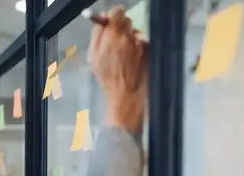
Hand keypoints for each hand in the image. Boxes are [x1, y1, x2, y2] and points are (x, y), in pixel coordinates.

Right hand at [88, 6, 147, 133]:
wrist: (127, 94)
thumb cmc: (108, 78)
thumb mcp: (93, 57)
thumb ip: (97, 35)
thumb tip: (102, 22)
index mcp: (112, 35)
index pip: (117, 12)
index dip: (114, 16)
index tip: (111, 22)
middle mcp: (129, 36)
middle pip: (127, 20)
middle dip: (121, 28)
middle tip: (116, 40)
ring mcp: (141, 42)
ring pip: (135, 32)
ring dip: (130, 39)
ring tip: (125, 56)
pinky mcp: (150, 50)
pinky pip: (143, 42)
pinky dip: (139, 48)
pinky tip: (133, 61)